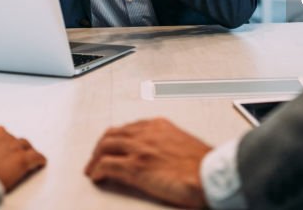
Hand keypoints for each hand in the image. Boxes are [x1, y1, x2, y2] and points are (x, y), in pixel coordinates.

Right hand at [0, 120, 45, 190]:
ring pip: (24, 146)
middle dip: (8, 148)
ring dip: (23, 152)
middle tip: (6, 159)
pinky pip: (36, 157)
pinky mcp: (22, 159)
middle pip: (10, 138)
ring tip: (24, 159)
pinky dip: (38, 161)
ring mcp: (12, 144)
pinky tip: (39, 163)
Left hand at [85, 118, 210, 207]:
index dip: (117, 137)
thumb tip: (164, 154)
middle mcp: (147, 133)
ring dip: (95, 157)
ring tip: (92, 167)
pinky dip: (97, 171)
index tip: (114, 144)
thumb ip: (169, 143)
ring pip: (105, 146)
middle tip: (97, 156)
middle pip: (113, 134)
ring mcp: (139, 149)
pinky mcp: (135, 167)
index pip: (130, 126)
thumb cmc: (204, 165)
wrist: (211, 175)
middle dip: (102, 145)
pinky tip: (96, 177)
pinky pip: (106, 166)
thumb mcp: (184, 144)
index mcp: (160, 125)